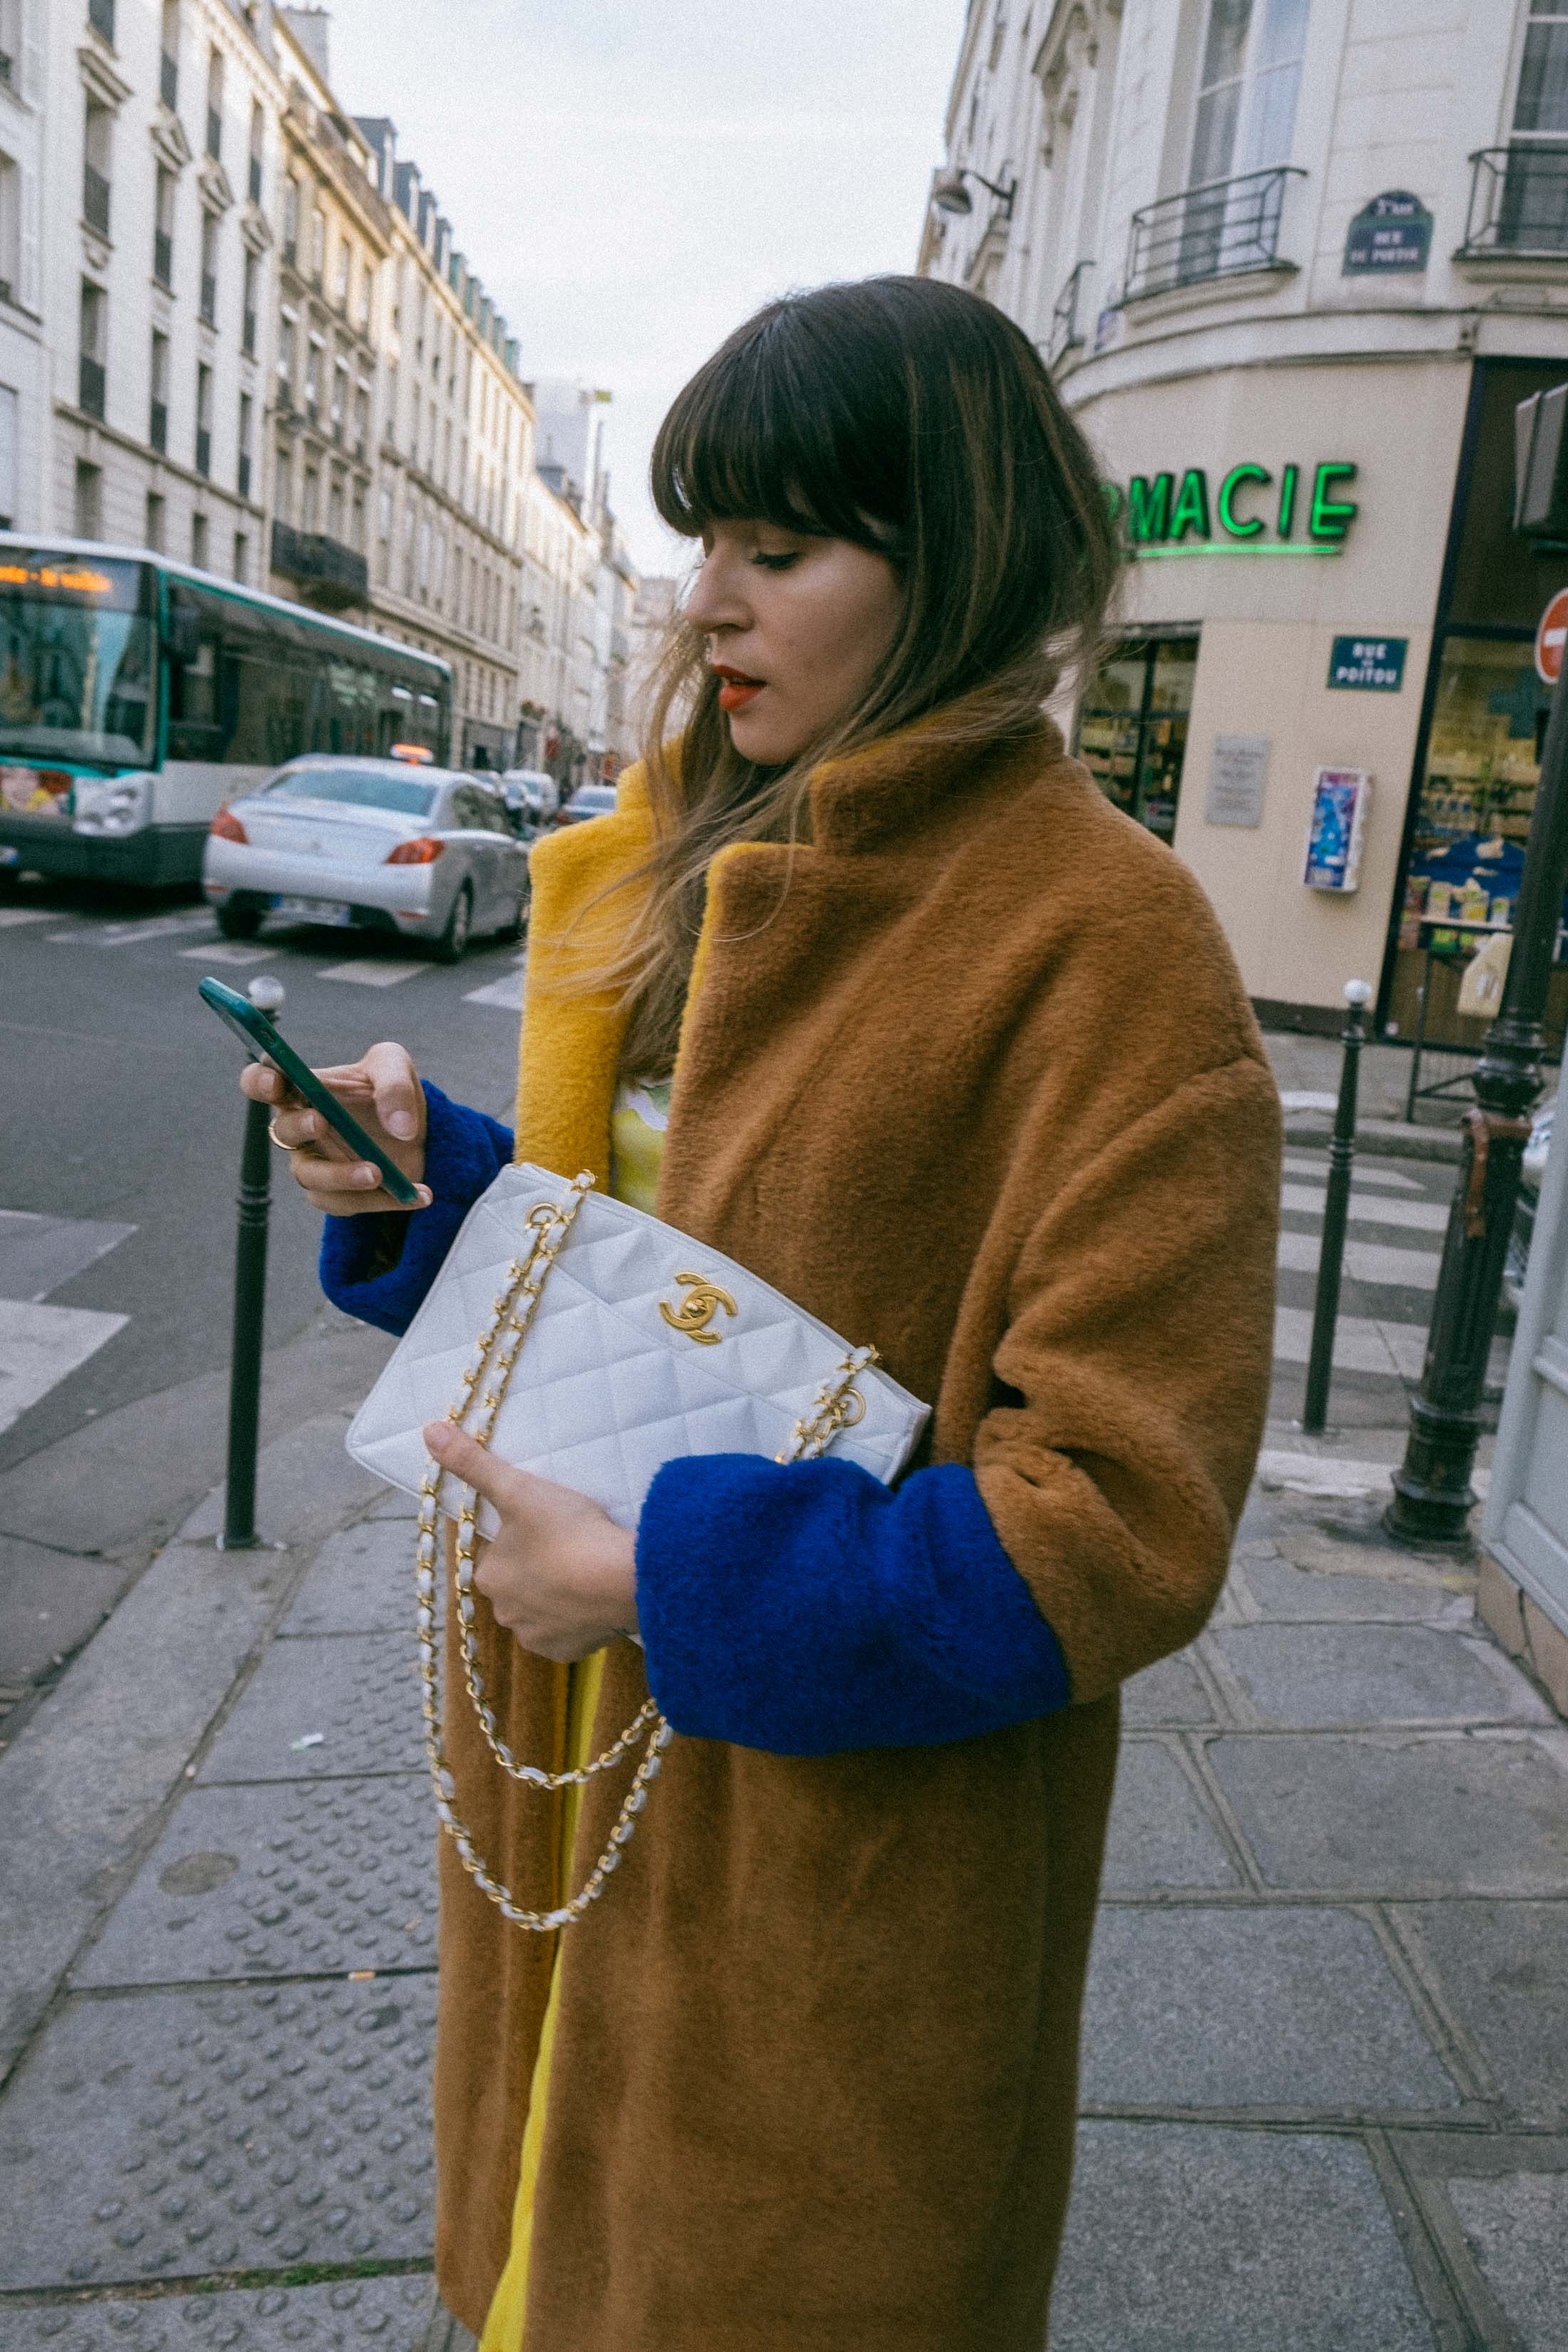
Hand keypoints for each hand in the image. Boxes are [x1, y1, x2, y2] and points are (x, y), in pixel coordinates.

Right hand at [241, 1040, 432, 1216]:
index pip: (262, 1081)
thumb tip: (400, 1127)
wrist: (418, 1130)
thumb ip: (394, 1085)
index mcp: (302, 1087)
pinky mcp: (338, 1194)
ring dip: (341, 1176)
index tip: (276, 1084)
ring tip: (378, 1173)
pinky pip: (345, 1204)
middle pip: (282, 1132)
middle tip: (322, 1122)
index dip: (259, 1082)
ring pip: (310, 1177)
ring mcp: (315, 1163)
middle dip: (300, 1127)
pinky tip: (418, 1194)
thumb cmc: (391, 1088)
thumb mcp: (396, 1068)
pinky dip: (382, 1202)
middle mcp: (300, 1127)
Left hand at [425, 1421, 638, 1662]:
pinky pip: (565, 1633)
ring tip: (586, 1570)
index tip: (551, 1526)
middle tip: (572, 1545)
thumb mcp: (519, 1489)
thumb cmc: (568, 1531)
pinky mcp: (565, 1652)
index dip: (525, 1536)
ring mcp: (534, 1635)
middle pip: (519, 1582)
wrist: (623, 1579)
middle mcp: (503, 1611)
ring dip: (557, 1594)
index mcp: (488, 1575)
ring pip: (541, 1608)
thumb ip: (474, 1462)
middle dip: (539, 1567)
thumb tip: (429, 1430)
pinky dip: (576, 1618)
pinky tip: (593, 1598)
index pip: (500, 1552)